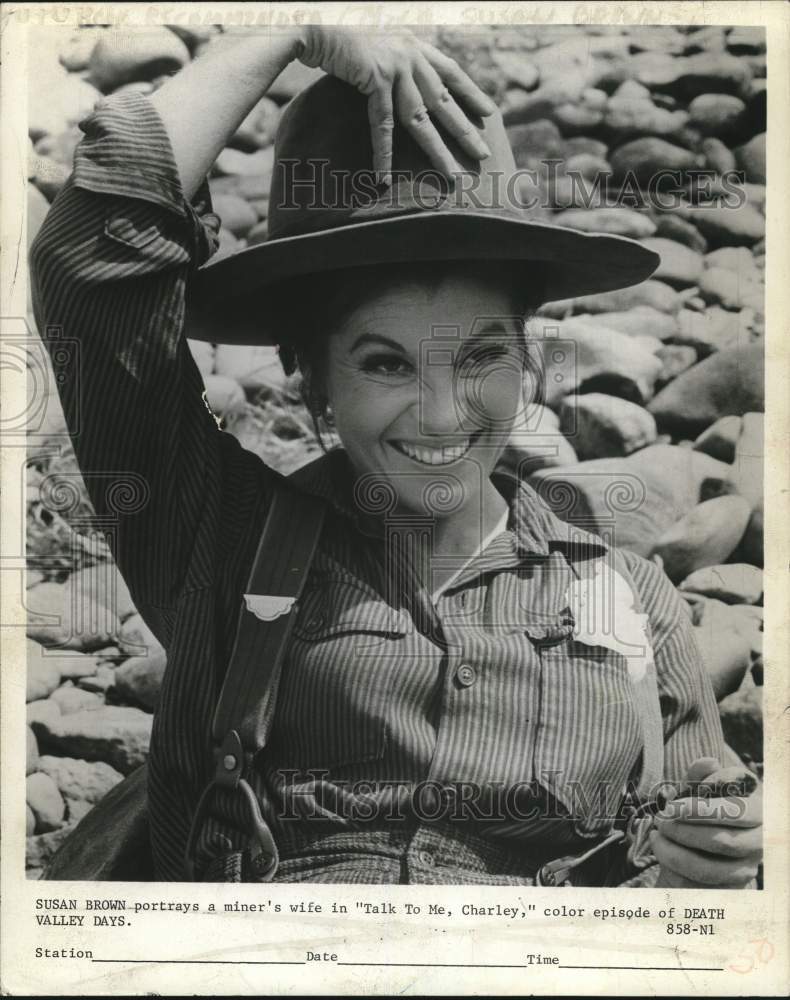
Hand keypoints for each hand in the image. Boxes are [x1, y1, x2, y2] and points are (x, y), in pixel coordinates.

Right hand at [297, 27, 495, 181]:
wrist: (315, 28)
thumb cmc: (341, 41)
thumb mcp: (377, 49)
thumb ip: (394, 66)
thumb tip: (401, 88)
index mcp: (414, 46)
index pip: (451, 72)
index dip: (471, 93)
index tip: (489, 112)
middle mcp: (411, 55)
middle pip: (444, 100)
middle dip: (465, 130)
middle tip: (485, 154)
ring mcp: (395, 67)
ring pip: (422, 119)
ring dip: (437, 150)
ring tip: (451, 175)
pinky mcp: (376, 79)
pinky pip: (383, 126)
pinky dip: (383, 154)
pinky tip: (385, 177)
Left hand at [651, 757, 762, 887]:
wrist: (690, 855)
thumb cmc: (695, 815)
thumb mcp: (692, 793)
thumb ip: (698, 776)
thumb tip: (709, 761)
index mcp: (756, 807)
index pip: (736, 805)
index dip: (703, 805)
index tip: (673, 803)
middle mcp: (761, 836)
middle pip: (727, 835)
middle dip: (688, 824)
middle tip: (663, 815)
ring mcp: (750, 864)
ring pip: (716, 856)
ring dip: (680, 840)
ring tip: (658, 829)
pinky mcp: (735, 885)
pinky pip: (704, 874)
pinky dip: (674, 857)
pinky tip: (659, 844)